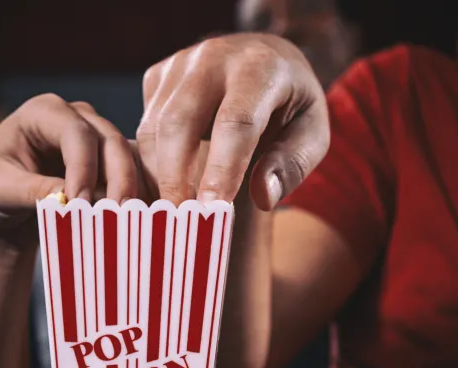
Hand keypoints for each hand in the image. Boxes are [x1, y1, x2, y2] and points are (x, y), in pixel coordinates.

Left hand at [0, 94, 138, 251]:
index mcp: (43, 112)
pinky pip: (132, 175)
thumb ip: (34, 191)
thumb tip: (70, 200)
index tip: (80, 203)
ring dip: (133, 189)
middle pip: (111, 142)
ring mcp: (96, 139)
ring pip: (128, 158)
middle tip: (118, 215)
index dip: (84, 168)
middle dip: (119, 179)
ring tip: (133, 220)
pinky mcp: (108, 163)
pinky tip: (141, 218)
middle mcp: (77, 118)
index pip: (76, 133)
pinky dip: (137, 195)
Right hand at [137, 32, 329, 209]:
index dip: (222, 169)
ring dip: (159, 173)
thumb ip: (291, 165)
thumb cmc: (292, 107)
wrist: (267, 60)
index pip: (236, 121)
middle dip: (175, 176)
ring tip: (173, 211)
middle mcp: (214, 57)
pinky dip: (151, 161)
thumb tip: (262, 197)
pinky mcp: (158, 74)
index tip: (213, 209)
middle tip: (181, 220)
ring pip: (154, 125)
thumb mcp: (312, 133)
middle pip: (179, 121)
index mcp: (260, 68)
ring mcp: (180, 63)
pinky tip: (169, 186)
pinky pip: (145, 124)